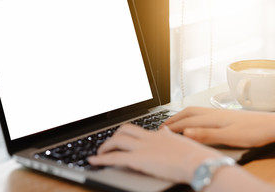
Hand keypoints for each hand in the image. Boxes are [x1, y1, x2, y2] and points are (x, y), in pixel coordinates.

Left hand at [88, 124, 221, 182]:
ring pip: (116, 140)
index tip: (121, 136)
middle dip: (113, 136)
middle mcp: (147, 138)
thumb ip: (169, 136)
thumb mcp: (180, 141)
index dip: (126, 132)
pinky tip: (93, 161)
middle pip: (124, 130)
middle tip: (109, 144)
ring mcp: (141, 147)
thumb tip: (165, 131)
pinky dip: (101, 159)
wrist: (198, 162)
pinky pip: (114, 157)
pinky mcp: (138, 159)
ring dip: (105, 147)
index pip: (137, 129)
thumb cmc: (194, 155)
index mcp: (157, 135)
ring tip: (99, 153)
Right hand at [162, 107, 274, 147]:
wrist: (272, 124)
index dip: (173, 127)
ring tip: (172, 121)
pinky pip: (200, 112)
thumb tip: (186, 132)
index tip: (161, 132)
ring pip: (193, 111)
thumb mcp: (230, 137)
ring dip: (180, 115)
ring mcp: (218, 112)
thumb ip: (207, 134)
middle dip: (173, 119)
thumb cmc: (254, 132)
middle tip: (162, 126)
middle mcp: (212, 113)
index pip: (186, 122)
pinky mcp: (224, 115)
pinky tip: (193, 120)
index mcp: (212, 118)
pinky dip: (190, 115)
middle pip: (187, 113)